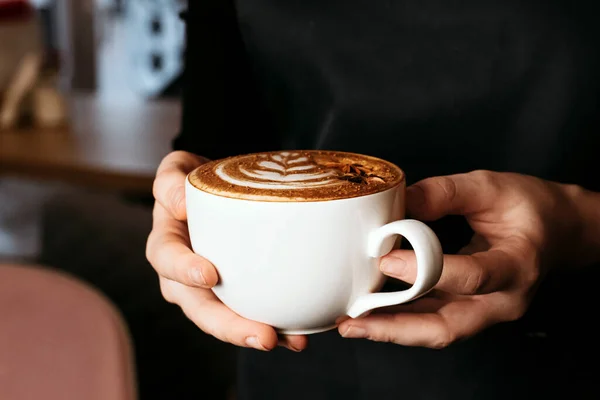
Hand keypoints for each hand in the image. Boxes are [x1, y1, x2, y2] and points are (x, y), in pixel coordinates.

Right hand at [146, 151, 306, 351]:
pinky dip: (275, 329)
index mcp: (166, 245)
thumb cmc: (195, 181)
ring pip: (226, 320)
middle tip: (264, 336)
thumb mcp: (178, 169)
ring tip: (288, 341)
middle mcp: (183, 276)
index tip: (210, 275)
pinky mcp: (236, 294)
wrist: (217, 192)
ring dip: (255, 334)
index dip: (185, 271)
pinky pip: (250, 315)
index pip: (167, 260)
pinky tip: (297, 337)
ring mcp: (210, 290)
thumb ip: (171, 182)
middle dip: (230, 326)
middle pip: (201, 308)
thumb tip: (178, 203)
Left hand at [339, 171, 582, 347]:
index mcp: (517, 264)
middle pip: (447, 327)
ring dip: (391, 330)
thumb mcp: (492, 186)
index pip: (471, 276)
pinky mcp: (470, 309)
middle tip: (353, 322)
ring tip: (350, 323)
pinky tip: (370, 314)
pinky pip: (433, 320)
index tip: (387, 260)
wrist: (557, 231)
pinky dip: (400, 320)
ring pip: (436, 331)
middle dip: (396, 328)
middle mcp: (503, 299)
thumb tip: (399, 203)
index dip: (426, 271)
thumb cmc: (528, 208)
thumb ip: (446, 191)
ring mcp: (486, 310)